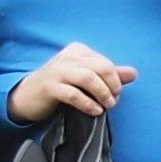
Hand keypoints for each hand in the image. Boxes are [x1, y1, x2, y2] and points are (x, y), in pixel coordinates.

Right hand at [7, 42, 135, 125]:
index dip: (115, 79)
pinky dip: (88, 103)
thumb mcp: (84, 77)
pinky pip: (74, 94)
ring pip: (88, 78)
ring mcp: (57, 71)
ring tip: (106, 106)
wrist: (27, 96)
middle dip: (112, 86)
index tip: (116, 93)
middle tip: (114, 100)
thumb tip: (133, 73)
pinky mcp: (49, 87)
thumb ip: (109, 74)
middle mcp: (67, 57)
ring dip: (102, 94)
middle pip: (100, 68)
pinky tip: (95, 111)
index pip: (105, 62)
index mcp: (77, 50)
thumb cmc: (59, 85)